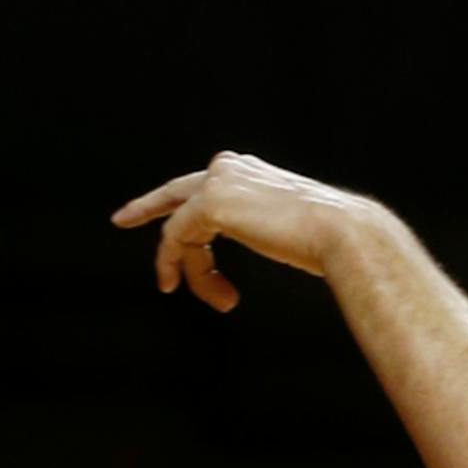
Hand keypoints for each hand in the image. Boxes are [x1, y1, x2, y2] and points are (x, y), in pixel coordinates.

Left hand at [111, 150, 375, 311]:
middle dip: (147, 207)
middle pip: (177, 195)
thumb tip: (285, 237)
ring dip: (193, 270)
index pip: (202, 185)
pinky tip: (206, 293)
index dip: (176, 203)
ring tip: (223, 300)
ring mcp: (216, 182)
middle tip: (121, 219)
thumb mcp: (293, 226)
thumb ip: (273, 224)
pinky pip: (179, 241)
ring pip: (180, 229)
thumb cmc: (334, 237)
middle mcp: (229, 166)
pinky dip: (186, 270)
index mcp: (251, 170)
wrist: (346, 233)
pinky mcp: (210, 204)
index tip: (163, 222)